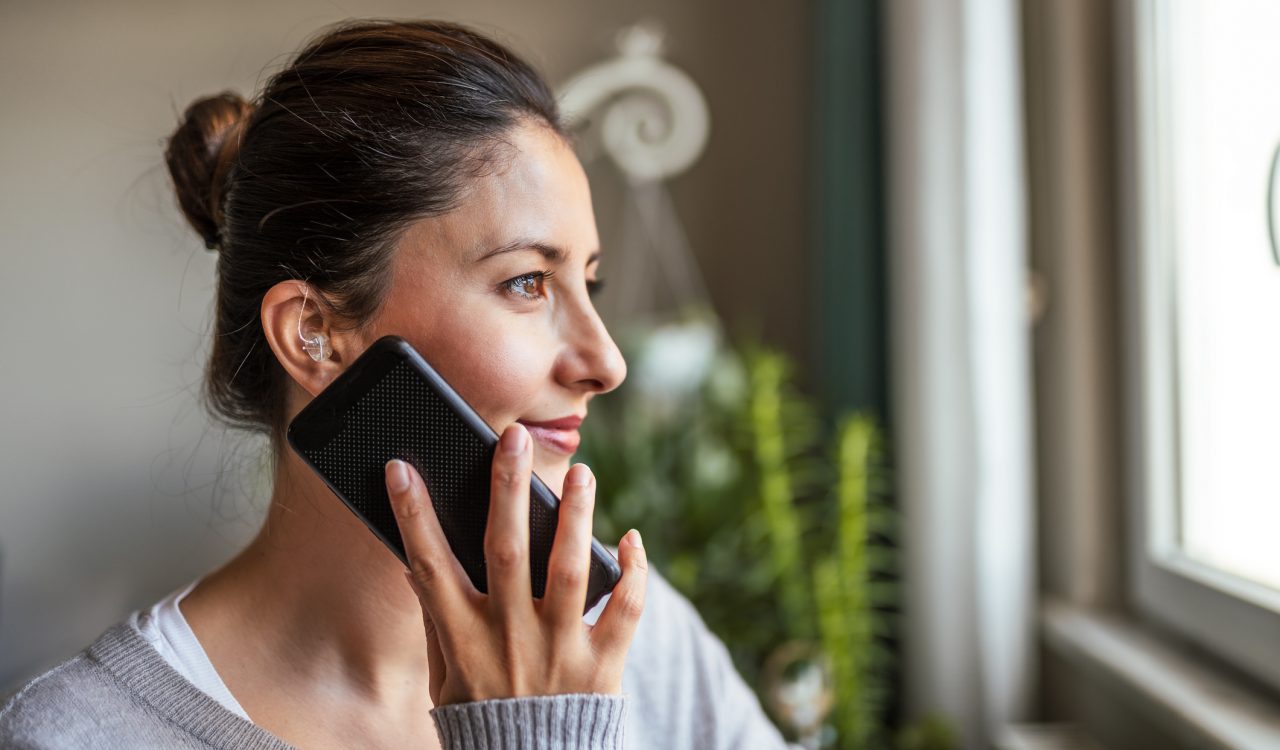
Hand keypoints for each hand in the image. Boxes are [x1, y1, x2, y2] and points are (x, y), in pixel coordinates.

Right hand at [384, 422, 647, 705]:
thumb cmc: (482, 716)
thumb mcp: (444, 675)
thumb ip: (438, 620)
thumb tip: (417, 564)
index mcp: (463, 638)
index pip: (429, 566)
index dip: (413, 516)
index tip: (402, 467)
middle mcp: (509, 639)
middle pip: (506, 551)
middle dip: (508, 490)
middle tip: (513, 438)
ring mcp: (559, 651)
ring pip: (569, 570)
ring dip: (575, 517)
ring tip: (582, 472)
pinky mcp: (602, 667)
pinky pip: (624, 611)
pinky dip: (631, 573)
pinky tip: (630, 539)